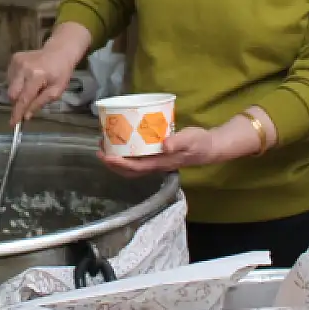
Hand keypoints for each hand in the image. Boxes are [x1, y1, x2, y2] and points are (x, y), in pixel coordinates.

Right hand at [6, 47, 78, 126]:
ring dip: (18, 92)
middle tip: (26, 104)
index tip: (13, 123)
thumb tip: (26, 115)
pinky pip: (10, 78)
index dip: (18, 112)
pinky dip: (16, 83)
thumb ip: (40, 103)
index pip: (24, 99)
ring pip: (10, 86)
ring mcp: (17, 62)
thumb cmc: (61, 72)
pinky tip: (27, 79)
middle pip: (13, 93)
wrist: (59, 51)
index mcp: (37, 76)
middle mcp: (24, 68)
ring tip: (31, 86)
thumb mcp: (56, 91)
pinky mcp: (13, 58)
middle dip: (17, 102)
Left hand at [98, 125, 250, 176]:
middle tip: (99, 150)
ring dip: (117, 160)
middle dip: (112, 163)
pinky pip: (137, 159)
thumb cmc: (198, 142)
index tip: (105, 156)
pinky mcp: (157, 156)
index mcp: (160, 163)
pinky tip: (121, 144)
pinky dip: (126, 154)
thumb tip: (164, 145)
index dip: (119, 164)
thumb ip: (178, 142)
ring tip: (105, 147)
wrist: (209, 147)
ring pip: (131, 166)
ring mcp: (155, 162)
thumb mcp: (190, 139)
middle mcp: (155, 165)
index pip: (135, 167)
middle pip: (129, 170)